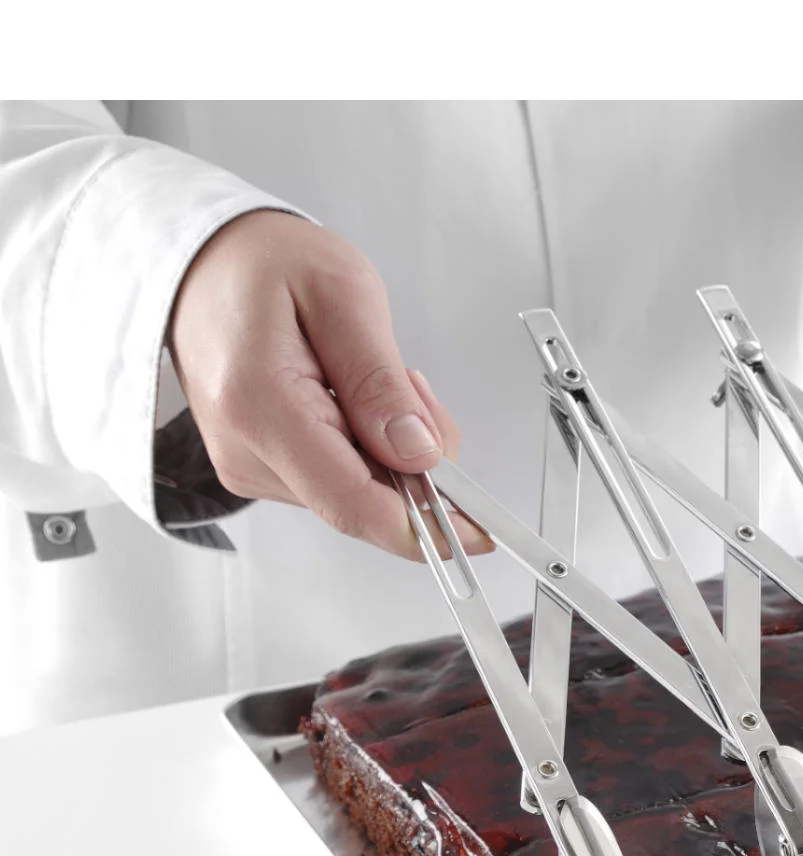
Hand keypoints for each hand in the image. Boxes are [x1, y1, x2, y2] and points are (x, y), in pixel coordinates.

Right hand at [168, 211, 489, 559]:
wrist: (203, 259)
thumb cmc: (261, 263)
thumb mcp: (343, 295)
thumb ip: (380, 382)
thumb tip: (418, 454)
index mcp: (260, 408)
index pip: (354, 505)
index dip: (427, 528)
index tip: (479, 529)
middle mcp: (246, 451)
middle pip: (366, 503)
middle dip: (417, 465)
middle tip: (416, 391)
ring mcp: (249, 466)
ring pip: (359, 494)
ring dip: (391, 451)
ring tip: (372, 378)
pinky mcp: (261, 468)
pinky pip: (339, 480)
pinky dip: (367, 449)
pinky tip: (353, 400)